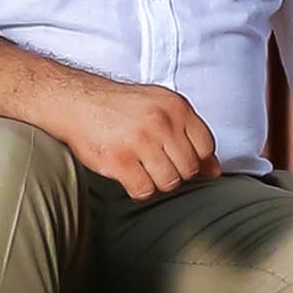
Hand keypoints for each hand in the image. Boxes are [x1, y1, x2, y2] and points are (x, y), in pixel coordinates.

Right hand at [52, 76, 219, 198]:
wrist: (78, 101)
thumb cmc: (120, 106)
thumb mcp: (161, 108)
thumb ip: (190, 135)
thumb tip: (214, 170)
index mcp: (176, 107)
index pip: (206, 147)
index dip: (196, 159)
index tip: (179, 157)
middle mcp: (161, 122)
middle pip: (188, 169)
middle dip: (175, 172)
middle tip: (155, 162)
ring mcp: (140, 142)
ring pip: (169, 183)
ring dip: (156, 182)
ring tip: (142, 167)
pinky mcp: (120, 161)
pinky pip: (144, 191)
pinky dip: (138, 189)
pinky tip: (130, 175)